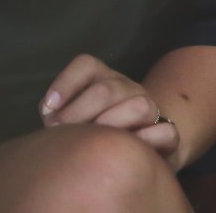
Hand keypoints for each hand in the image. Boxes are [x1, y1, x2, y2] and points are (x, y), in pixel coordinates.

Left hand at [39, 53, 180, 163]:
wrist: (142, 144)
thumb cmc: (97, 130)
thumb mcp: (75, 117)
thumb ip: (60, 114)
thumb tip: (51, 118)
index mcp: (104, 77)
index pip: (86, 65)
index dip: (65, 84)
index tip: (47, 110)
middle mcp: (127, 87)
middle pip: (106, 89)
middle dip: (80, 112)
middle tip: (63, 132)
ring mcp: (150, 107)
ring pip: (139, 105)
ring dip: (113, 125)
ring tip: (95, 143)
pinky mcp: (168, 132)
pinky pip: (166, 132)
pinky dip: (148, 140)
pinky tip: (129, 150)